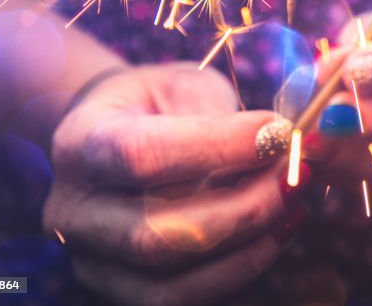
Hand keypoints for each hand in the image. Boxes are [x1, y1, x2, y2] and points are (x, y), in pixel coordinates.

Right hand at [44, 62, 305, 305]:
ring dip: (249, 242)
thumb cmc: (156, 103)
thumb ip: (221, 115)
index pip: (143, 155)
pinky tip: (278, 229)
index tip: (278, 132)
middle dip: (244, 208)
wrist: (114, 135)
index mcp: (81, 143)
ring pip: (172, 278)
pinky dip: (241, 265)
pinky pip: (185, 297)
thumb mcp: (182, 86)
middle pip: (156, 233)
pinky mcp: (122, 289)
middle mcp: (74, 210)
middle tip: (297, 174)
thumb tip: (279, 142)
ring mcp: (93, 259)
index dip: (218, 147)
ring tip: (294, 201)